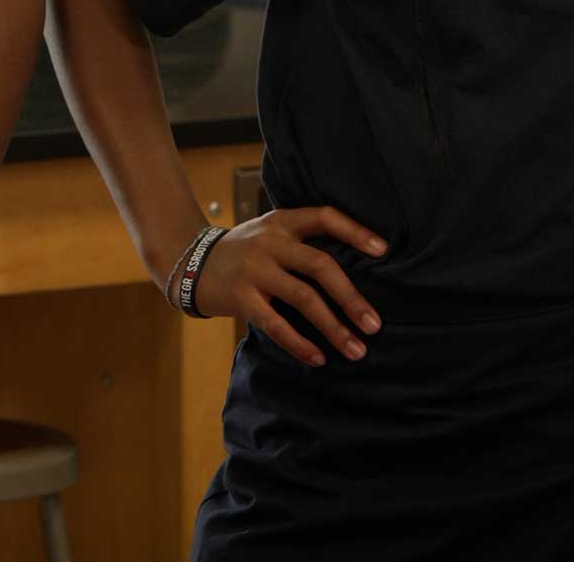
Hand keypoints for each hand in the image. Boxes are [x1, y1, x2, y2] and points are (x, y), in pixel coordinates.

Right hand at [188, 206, 386, 367]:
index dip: (355, 231)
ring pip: (303, 298)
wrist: (190, 262)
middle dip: (351, 298)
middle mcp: (270, 242)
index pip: (324, 217)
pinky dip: (300, 344)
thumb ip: (301, 242)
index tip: (383, 251)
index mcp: (281, 221)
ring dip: (334, 327)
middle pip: (320, 265)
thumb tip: (357, 269)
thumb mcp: (268, 232)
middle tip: (375, 325)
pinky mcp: (241, 297)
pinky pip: (276, 324)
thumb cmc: (243, 251)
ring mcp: (254, 269)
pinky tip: (318, 358)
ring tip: (356, 349)